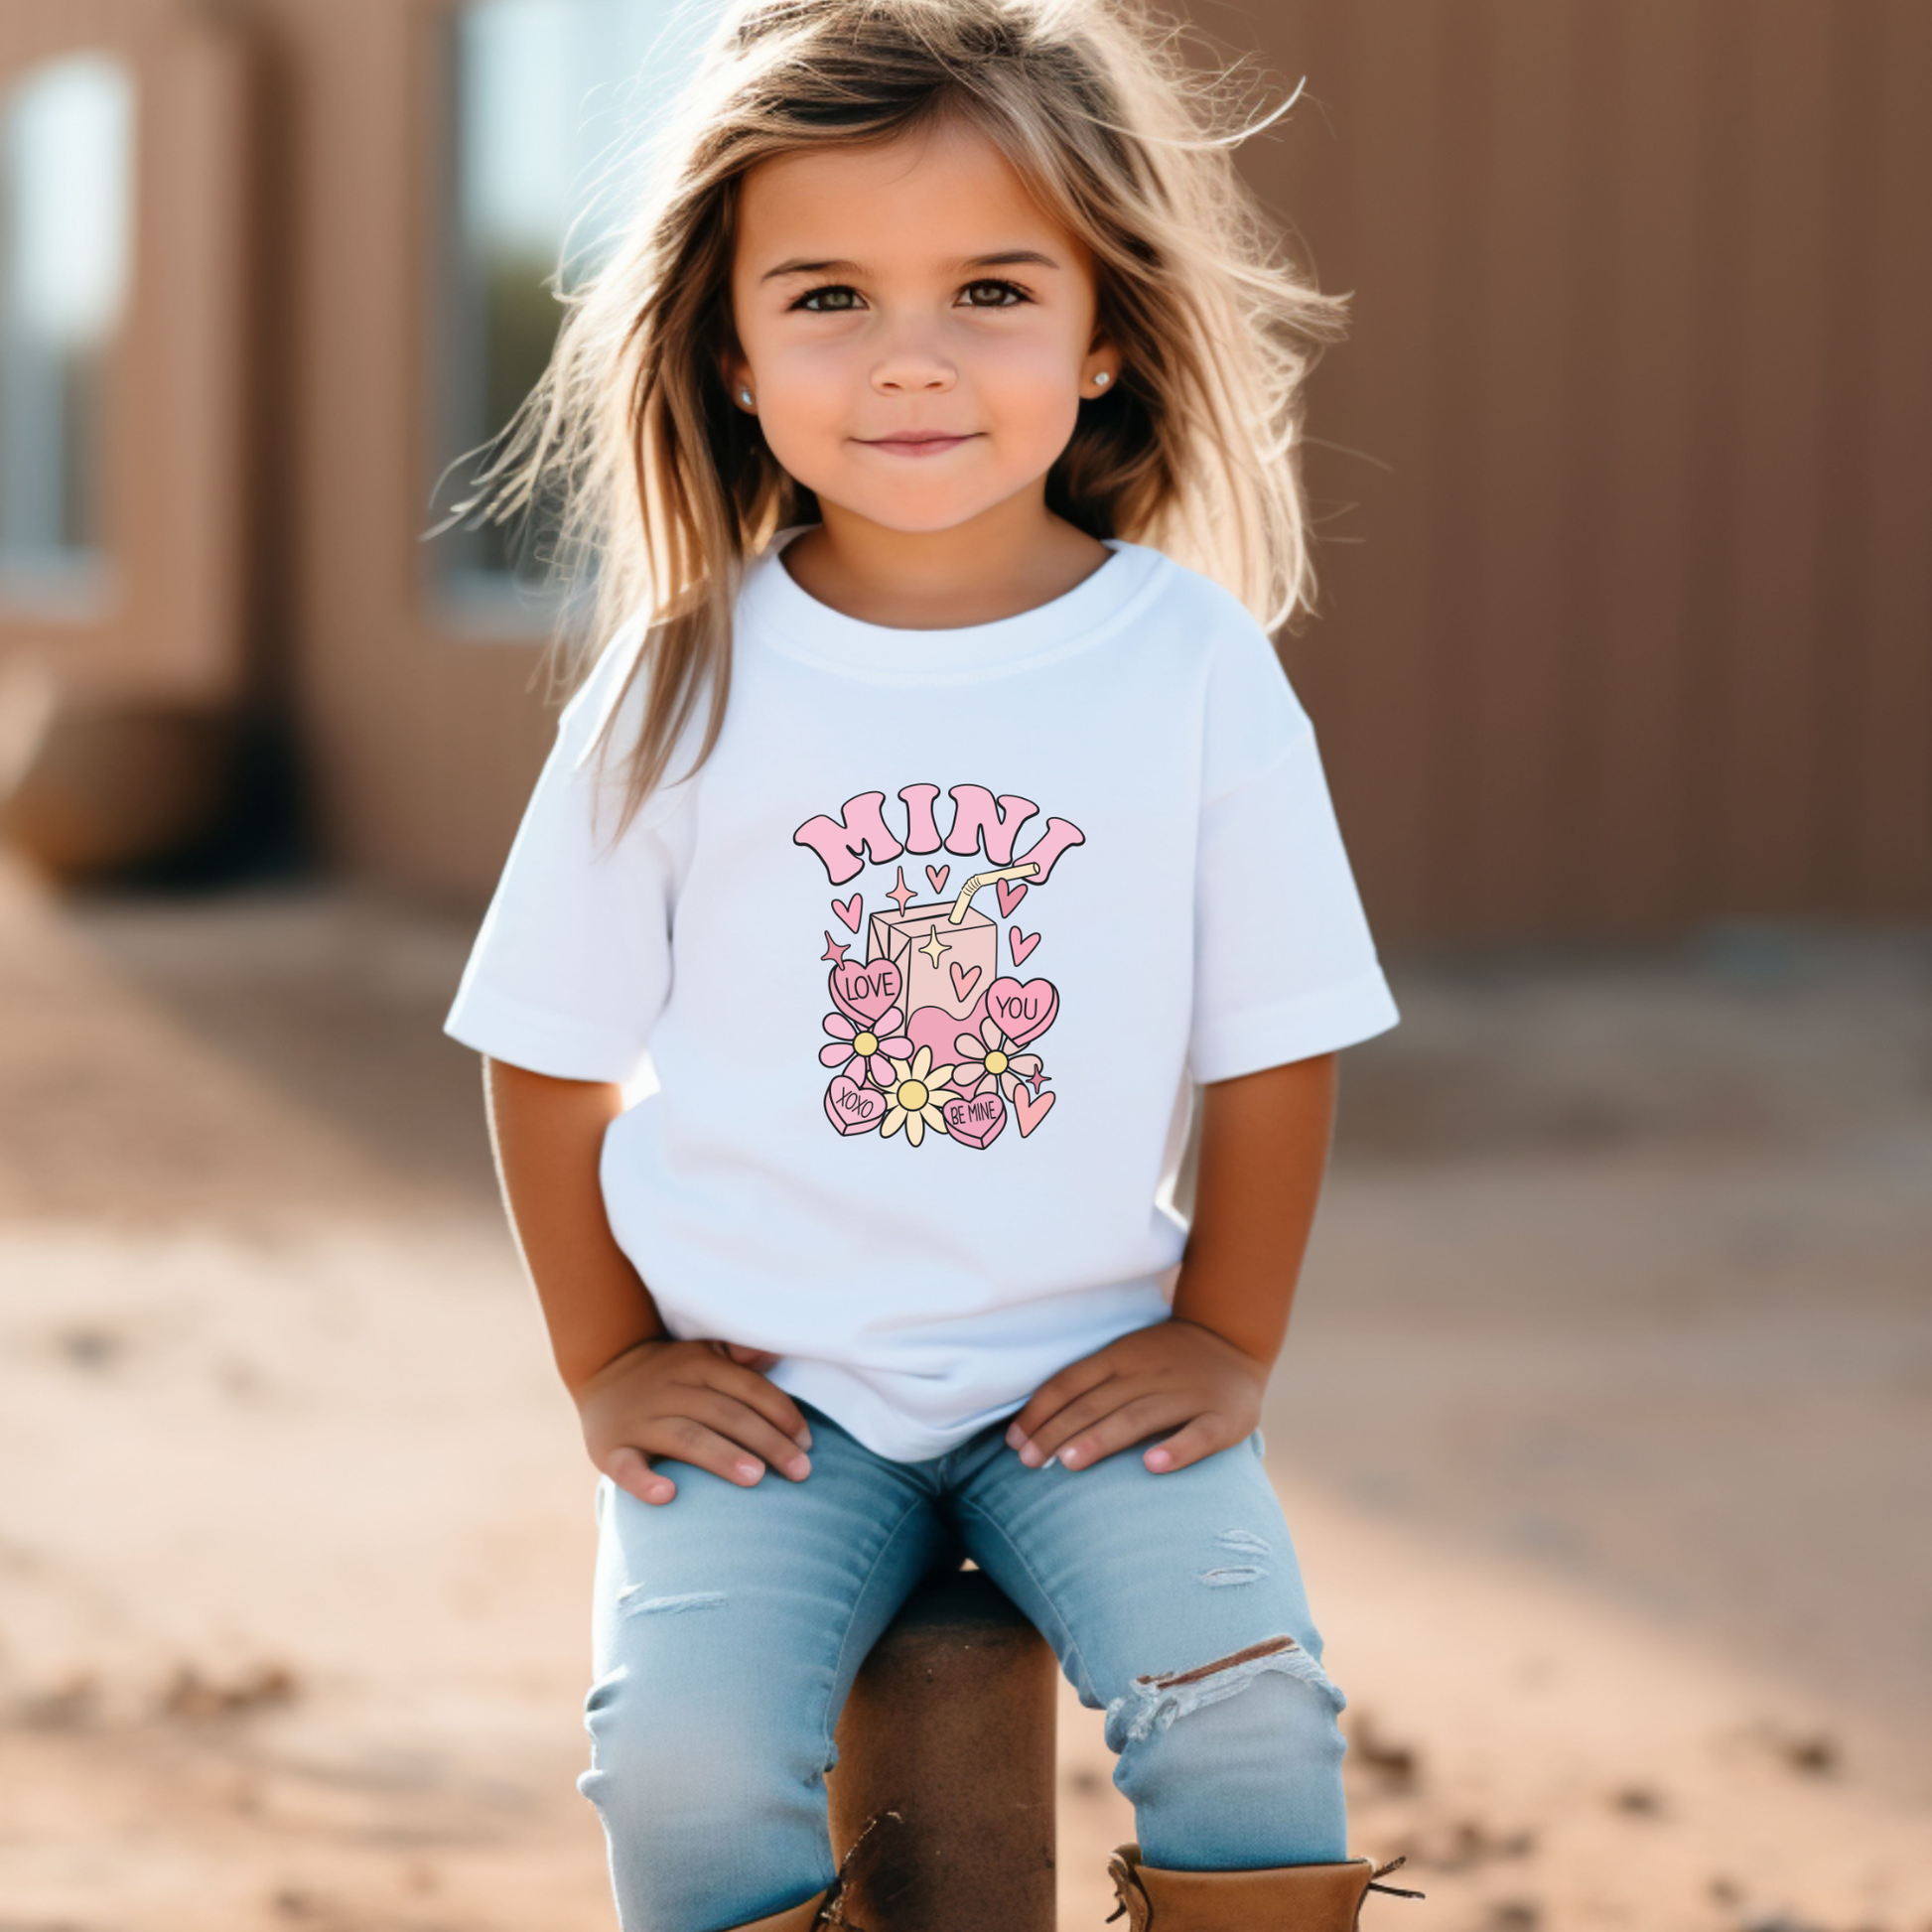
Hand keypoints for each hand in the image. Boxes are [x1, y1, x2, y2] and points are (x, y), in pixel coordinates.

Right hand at [575, 1338, 811, 1504]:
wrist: (602, 1371)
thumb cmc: (672, 1373)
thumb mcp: (704, 1354)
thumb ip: (739, 1356)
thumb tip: (775, 1352)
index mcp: (698, 1364)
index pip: (749, 1389)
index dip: (782, 1414)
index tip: (808, 1444)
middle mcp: (669, 1388)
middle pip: (725, 1414)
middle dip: (766, 1441)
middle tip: (800, 1472)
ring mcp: (638, 1420)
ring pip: (685, 1437)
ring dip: (722, 1456)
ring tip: (756, 1478)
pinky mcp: (609, 1449)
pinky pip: (625, 1466)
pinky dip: (644, 1481)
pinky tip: (668, 1495)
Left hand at [1005, 1319, 1267, 1475]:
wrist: (1233, 1341)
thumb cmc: (1164, 1360)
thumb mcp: (1124, 1357)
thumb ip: (1088, 1385)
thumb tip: (1030, 1424)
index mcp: (1121, 1357)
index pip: (1071, 1382)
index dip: (1041, 1411)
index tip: (1014, 1441)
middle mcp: (1150, 1373)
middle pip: (1096, 1403)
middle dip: (1058, 1432)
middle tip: (1028, 1462)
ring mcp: (1187, 1395)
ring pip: (1139, 1417)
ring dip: (1102, 1439)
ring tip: (1071, 1462)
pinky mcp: (1223, 1417)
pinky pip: (1199, 1434)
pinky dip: (1177, 1449)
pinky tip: (1153, 1465)